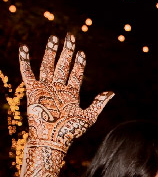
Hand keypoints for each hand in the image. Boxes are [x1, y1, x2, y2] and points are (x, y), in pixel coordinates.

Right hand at [19, 34, 112, 148]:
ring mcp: (46, 88)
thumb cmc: (70, 131)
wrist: (52, 139)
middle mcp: (58, 88)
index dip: (79, 63)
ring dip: (51, 52)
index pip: (76, 74)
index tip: (81, 52)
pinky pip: (27, 72)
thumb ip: (99, 103)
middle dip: (67, 51)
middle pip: (63, 65)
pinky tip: (25, 48)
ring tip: (54, 38)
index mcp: (71, 94)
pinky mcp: (33, 90)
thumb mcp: (89, 116)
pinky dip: (25, 60)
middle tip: (70, 36)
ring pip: (48, 65)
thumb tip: (112, 92)